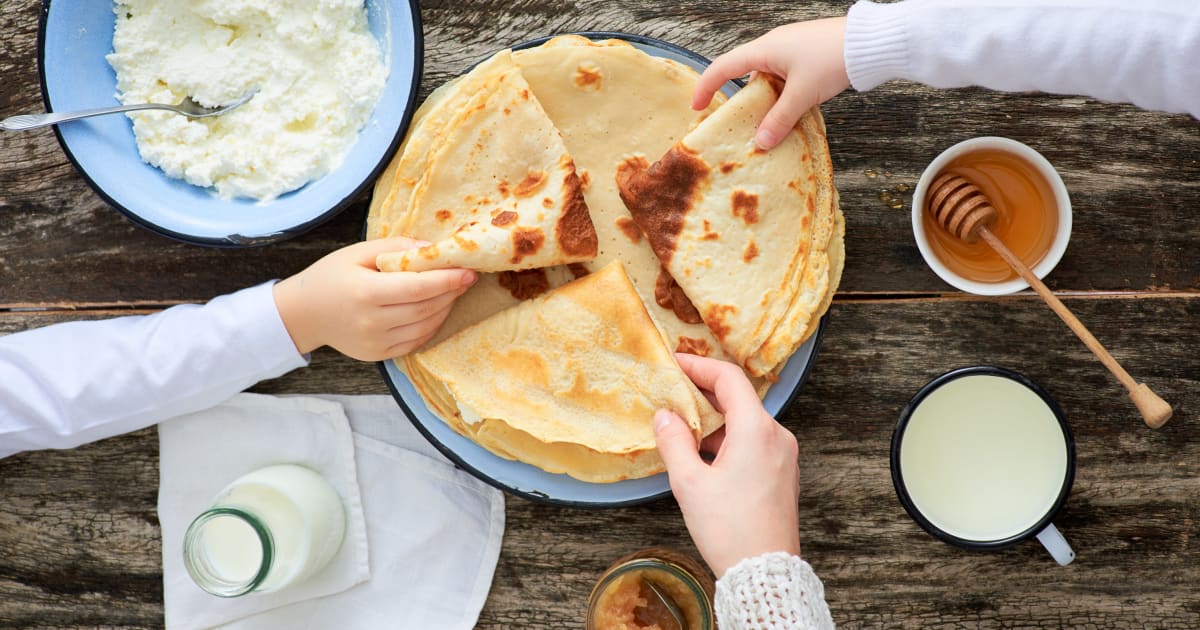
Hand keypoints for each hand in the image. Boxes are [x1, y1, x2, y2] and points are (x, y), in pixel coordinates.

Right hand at [272, 237, 476, 360]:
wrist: (303, 313)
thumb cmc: (331, 276)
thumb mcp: (357, 252)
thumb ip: (396, 248)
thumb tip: (432, 249)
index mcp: (366, 292)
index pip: (419, 288)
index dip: (448, 280)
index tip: (469, 271)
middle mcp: (372, 322)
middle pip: (427, 307)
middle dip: (452, 292)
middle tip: (467, 277)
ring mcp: (376, 342)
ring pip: (426, 326)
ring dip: (445, 308)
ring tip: (453, 291)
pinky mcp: (379, 355)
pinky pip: (416, 341)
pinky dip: (432, 325)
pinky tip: (436, 309)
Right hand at [654, 353, 801, 577]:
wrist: (764, 572)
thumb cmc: (730, 529)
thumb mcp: (690, 483)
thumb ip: (674, 442)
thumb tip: (665, 416)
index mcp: (757, 430)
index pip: (729, 378)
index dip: (700, 366)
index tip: (676, 363)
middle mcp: (776, 436)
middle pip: (738, 399)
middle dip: (703, 395)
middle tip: (672, 394)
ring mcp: (783, 455)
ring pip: (745, 422)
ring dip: (714, 421)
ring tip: (681, 428)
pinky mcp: (782, 473)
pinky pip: (753, 442)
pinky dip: (727, 439)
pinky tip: (702, 454)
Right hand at [693, 17, 849, 149]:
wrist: (870, 43)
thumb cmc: (833, 59)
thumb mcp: (802, 95)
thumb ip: (779, 119)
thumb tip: (761, 142)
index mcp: (765, 49)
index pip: (724, 67)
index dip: (707, 86)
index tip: (696, 106)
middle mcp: (773, 46)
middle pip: (744, 74)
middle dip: (739, 100)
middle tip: (734, 124)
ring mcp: (791, 49)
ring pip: (766, 78)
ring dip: (764, 101)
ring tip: (766, 125)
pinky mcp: (806, 55)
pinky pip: (783, 78)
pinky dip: (780, 96)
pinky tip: (789, 112)